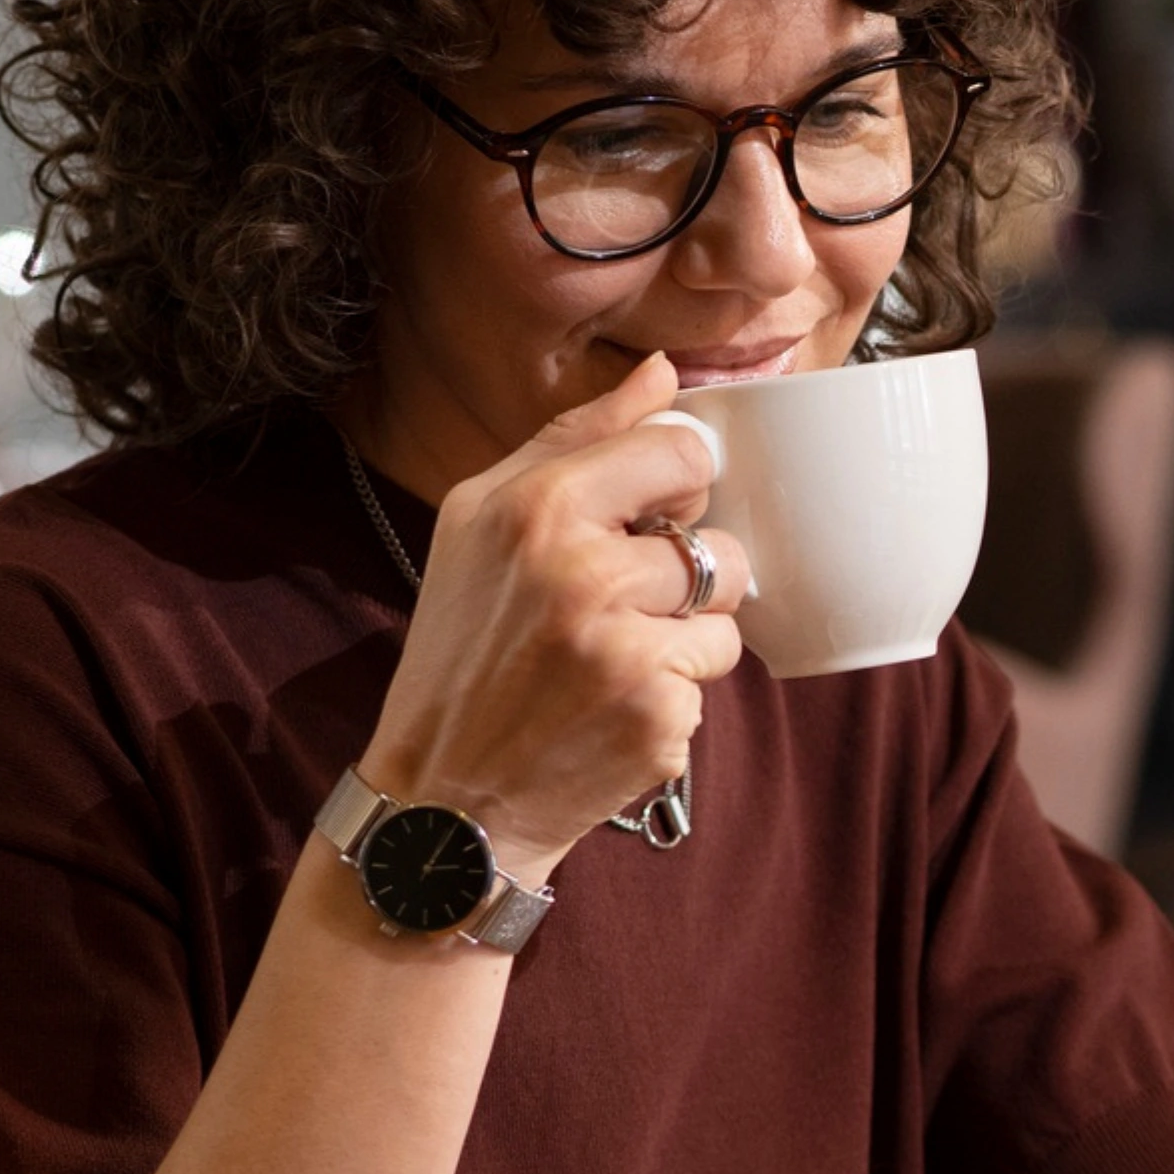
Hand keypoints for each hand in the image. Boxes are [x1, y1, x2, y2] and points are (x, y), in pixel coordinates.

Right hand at [356, 353, 748, 878]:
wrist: (446, 799)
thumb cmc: (462, 648)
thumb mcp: (483, 521)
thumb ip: (576, 437)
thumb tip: (661, 374)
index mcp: (536, 509)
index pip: (681, 451)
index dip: (676, 485)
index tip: (648, 516)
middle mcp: (583, 574)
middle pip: (715, 540)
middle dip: (680, 576)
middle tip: (610, 610)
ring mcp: (626, 651)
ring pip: (726, 614)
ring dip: (686, 639)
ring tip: (610, 662)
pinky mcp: (658, 718)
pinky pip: (712, 683)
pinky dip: (673, 697)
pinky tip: (609, 711)